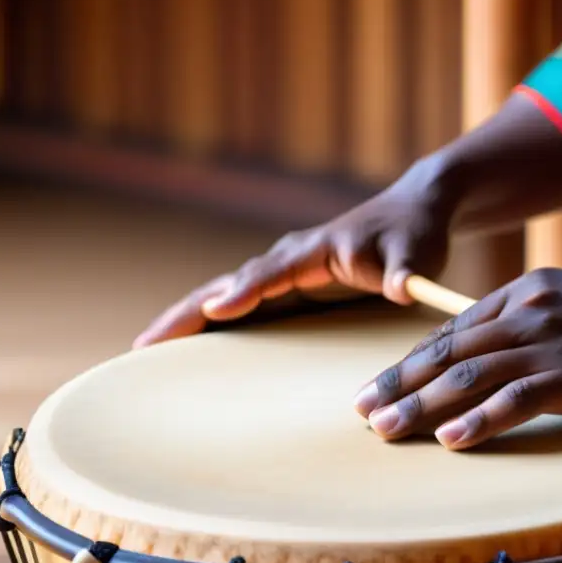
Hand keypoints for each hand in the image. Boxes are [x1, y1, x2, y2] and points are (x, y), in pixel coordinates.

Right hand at [133, 161, 452, 347]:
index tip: (216, 310)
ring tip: (145, 351)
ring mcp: (284, 274)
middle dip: (188, 313)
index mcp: (314, 251)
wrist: (414, 211)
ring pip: (224, 296)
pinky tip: (188, 349)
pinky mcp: (288, 289)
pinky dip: (210, 324)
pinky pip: (240, 307)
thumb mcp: (417, 253)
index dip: (245, 292)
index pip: (272, 273)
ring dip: (187, 320)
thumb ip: (406, 272)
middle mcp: (289, 260)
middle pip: (228, 286)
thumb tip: (400, 290)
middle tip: (145, 346)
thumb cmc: (415, 233)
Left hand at [353, 267, 561, 449]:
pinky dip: (478, 419)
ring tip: (386, 430)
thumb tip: (479, 347)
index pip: (452, 333)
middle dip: (398, 384)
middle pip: (447, 354)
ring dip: (421, 405)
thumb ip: (521, 319)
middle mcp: (524, 314)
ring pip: (468, 376)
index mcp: (520, 294)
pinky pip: (514, 399)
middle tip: (361, 411)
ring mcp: (546, 344)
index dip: (411, 362)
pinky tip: (449, 438)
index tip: (380, 386)